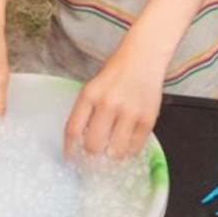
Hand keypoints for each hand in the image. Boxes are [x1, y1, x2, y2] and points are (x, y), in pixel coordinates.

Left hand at [63, 41, 164, 159]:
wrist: (143, 58)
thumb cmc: (116, 73)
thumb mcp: (92, 87)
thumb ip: (85, 111)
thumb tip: (81, 142)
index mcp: (89, 95)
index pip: (73, 130)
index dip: (70, 149)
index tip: (70, 157)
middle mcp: (108, 104)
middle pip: (93, 145)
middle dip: (92, 153)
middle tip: (95, 152)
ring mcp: (129, 113)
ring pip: (115, 151)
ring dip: (112, 155)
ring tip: (112, 150)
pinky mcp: (147, 119)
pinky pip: (135, 148)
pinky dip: (129, 151)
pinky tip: (126, 143)